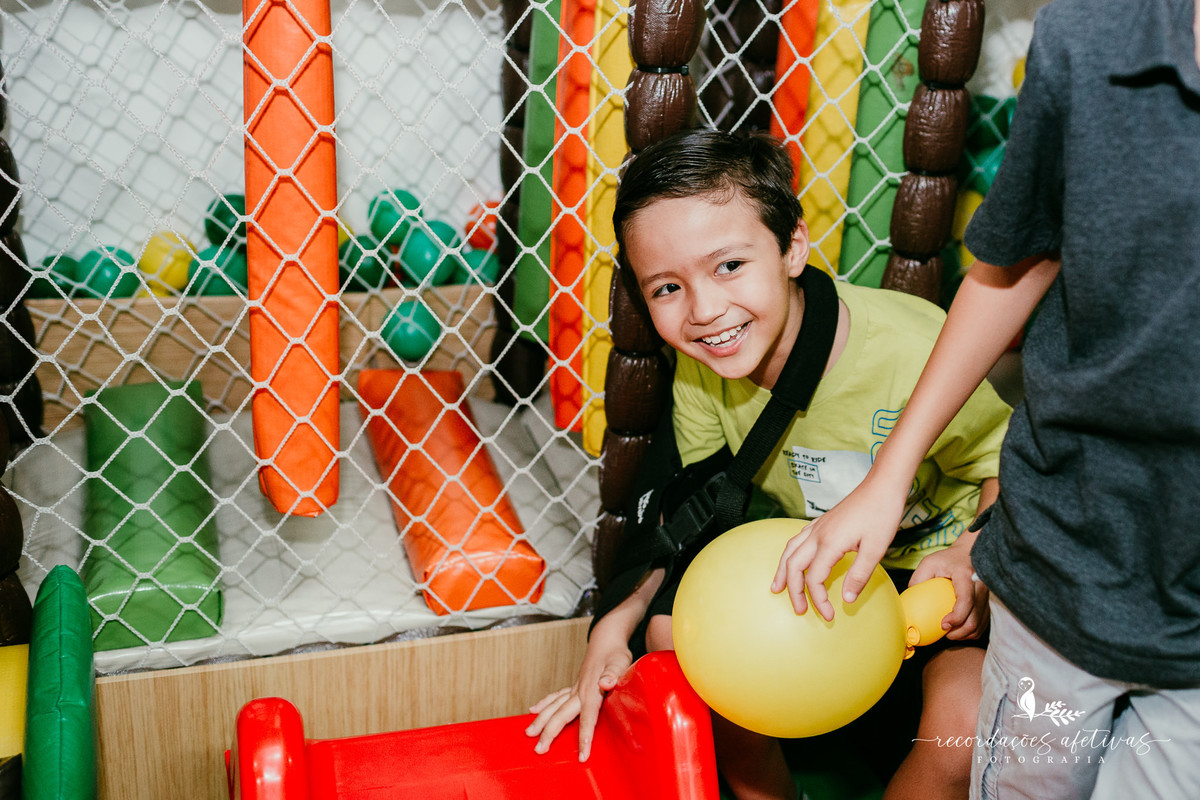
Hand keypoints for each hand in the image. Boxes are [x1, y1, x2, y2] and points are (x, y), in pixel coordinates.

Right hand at [524, 635, 632, 760]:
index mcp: (592, 690)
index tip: (582, 755)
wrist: (607, 640)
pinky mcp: (574, 686)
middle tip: (538, 750)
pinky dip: (545, 703)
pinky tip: (534, 710)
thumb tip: (605, 683)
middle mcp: (579, 691)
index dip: (584, 737)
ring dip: (541, 720)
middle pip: (561, 715)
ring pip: (554, 706)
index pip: (587, 718)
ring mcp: (575, 688)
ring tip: (529, 733)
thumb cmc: (616, 654)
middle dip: (549, 733)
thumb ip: (613, 675)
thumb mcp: (620, 663)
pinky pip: (556, 696)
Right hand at [770, 476, 907, 619]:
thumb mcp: (876, 549)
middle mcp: (817, 534)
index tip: (829, 614)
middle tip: (798, 609)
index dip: (818, 599)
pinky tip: (792, 560)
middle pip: (793, 565)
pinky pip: (797, 540)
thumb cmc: (882, 514)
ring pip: (790, 551)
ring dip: (783, 571)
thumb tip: (846, 599)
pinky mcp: (822, 522)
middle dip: (793, 590)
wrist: (882, 485)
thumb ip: (859, 575)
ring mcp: (817, 526)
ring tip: (778, 587)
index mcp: (829, 543)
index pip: (814, 578)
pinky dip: (790, 554)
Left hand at [909, 531, 988, 639]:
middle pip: (975, 617)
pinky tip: (960, 629)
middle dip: (960, 632)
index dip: (957, 617)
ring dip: (966, 634)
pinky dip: (972, 630)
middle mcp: (981, 585)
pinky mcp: (990, 601)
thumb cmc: (947, 558)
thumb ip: (918, 579)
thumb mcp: (929, 562)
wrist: (970, 551)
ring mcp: (988, 594)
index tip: (943, 625)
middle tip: (945, 634)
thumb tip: (908, 601)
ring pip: (981, 623)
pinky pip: (984, 622)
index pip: (966, 600)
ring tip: (951, 633)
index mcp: (966, 575)